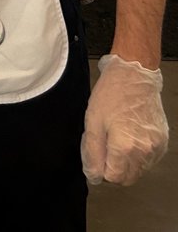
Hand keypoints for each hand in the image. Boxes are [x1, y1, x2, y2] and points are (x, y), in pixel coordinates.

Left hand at [82, 53, 168, 185]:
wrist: (134, 77)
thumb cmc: (111, 95)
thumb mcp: (93, 122)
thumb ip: (93, 152)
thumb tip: (94, 176)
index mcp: (126, 147)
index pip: (114, 177)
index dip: (102, 169)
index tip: (97, 155)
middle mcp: (145, 151)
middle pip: (128, 178)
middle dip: (114, 169)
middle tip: (104, 149)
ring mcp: (156, 148)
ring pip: (139, 170)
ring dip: (126, 164)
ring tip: (116, 139)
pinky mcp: (162, 142)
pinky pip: (149, 160)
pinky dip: (138, 156)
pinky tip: (129, 138)